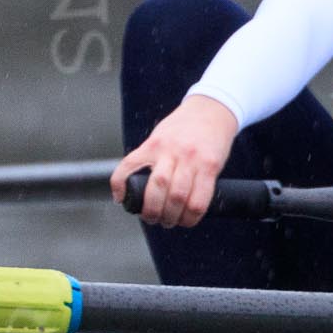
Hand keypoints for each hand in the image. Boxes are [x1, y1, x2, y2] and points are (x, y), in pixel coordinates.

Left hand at [110, 95, 239, 227]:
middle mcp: (171, 151)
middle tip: (151, 219)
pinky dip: (192, 215)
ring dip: (171, 216)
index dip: (120, 185)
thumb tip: (136, 187)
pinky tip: (188, 220)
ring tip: (169, 222)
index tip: (121, 199)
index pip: (129, 165)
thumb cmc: (182, 127)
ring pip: (178, 196)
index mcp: (154, 144)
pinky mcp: (210, 166)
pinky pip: (200, 199)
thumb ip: (150, 157)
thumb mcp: (160, 136)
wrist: (212, 110)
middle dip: (151, 210)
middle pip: (157, 187)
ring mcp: (192, 159)